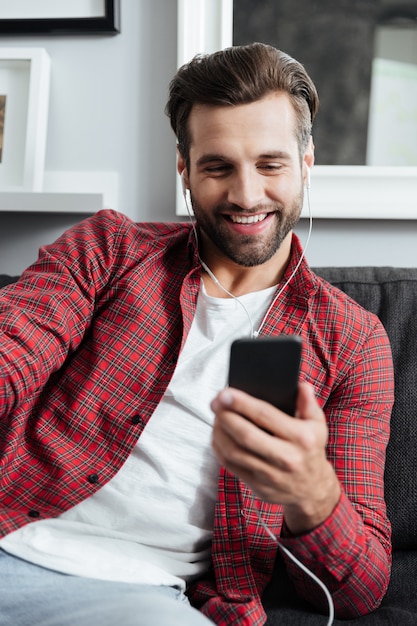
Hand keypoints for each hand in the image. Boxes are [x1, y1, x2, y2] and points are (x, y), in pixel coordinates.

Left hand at [211, 382, 340, 534]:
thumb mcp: (318, 425)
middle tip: (215, 402)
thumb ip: (308, 403)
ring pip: (235, 452)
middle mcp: (287, 458)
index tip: (225, 393)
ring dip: (219, 432)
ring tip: (215, 417)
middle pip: (246, 435)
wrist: (313, 490)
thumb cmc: (311, 449)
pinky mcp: (259, 486)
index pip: (266, 416)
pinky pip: (231, 466)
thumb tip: (300, 385)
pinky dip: (219, 449)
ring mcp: (272, 475)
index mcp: (301, 438)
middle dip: (226, 416)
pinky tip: (218, 435)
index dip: (242, 403)